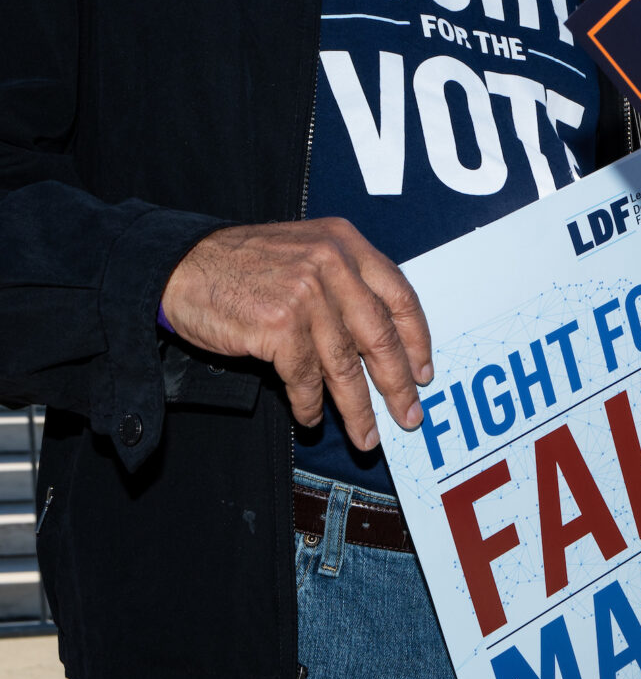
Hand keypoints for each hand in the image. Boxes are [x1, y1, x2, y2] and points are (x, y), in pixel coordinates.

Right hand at [161, 219, 431, 450]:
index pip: (400, 296)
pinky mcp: (280, 324)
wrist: (179, 265)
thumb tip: (384, 345)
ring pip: (345, 364)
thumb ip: (345, 282)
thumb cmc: (243, 265)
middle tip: (409, 417)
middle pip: (380, 335)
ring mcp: (307, 293)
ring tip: (366, 435)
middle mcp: (332, 263)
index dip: (417, 340)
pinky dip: (310, 404)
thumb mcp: (305, 252)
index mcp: (345, 242)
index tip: (424, 372)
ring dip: (358, 408)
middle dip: (397, 384)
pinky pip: (306, 377)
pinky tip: (311, 417)